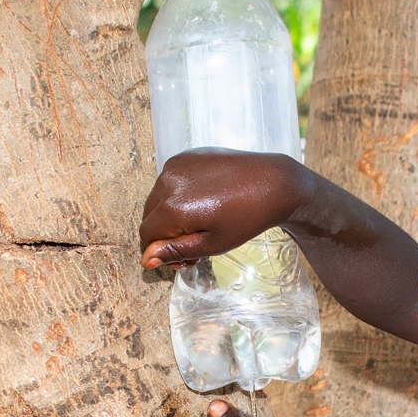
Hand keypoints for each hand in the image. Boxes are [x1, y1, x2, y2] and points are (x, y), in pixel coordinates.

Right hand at [140, 149, 309, 267]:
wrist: (272, 182)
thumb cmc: (247, 217)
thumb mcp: (212, 244)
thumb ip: (176, 251)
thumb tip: (146, 260)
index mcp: (173, 208)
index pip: (146, 235)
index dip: (158, 251)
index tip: (181, 259)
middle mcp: (168, 183)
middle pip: (148, 216)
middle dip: (163, 234)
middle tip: (191, 246)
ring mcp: (176, 166)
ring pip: (157, 198)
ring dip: (169, 214)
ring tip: (199, 223)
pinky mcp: (185, 156)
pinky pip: (170, 181)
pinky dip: (177, 195)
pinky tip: (202, 202)